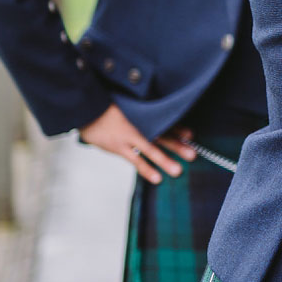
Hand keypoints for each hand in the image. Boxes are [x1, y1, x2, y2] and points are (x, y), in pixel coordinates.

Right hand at [79, 104, 196, 184]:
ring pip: (151, 150)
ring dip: (165, 161)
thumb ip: (145, 109)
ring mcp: (128, 137)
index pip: (164, 120)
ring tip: (178, 171)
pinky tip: (157, 178)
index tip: (191, 135)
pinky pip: (135, 160)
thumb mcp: (130, 103)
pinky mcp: (118, 147)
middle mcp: (139, 124)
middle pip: (162, 135)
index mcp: (144, 113)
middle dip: (178, 146)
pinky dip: (146, 169)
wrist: (88, 109)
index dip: (178, 128)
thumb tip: (161, 113)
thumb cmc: (110, 105)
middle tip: (193, 155)